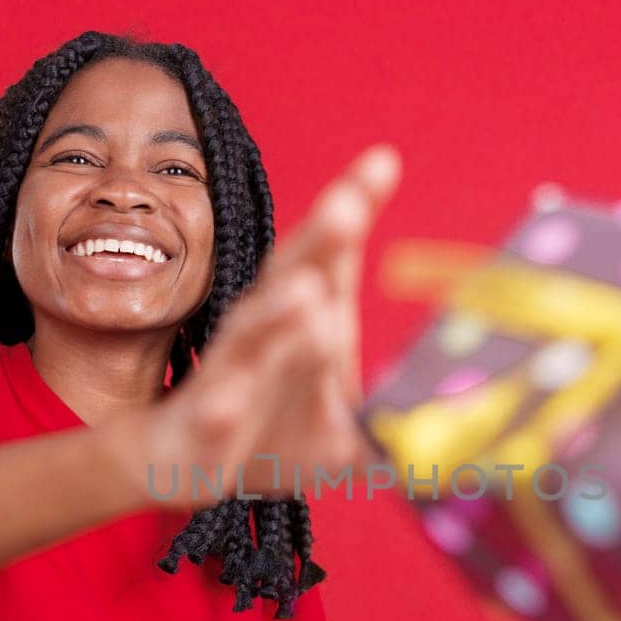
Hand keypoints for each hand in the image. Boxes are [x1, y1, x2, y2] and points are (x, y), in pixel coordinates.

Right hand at [147, 144, 401, 505]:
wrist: (180, 459)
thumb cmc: (269, 419)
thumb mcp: (332, 401)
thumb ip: (378, 385)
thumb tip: (440, 384)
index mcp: (297, 316)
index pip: (327, 255)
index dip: (351, 206)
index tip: (382, 162)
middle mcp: (262, 335)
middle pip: (290, 279)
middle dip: (319, 244)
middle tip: (349, 207)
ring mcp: (229, 380)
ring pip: (251, 342)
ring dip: (277, 317)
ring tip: (306, 295)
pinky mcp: (204, 429)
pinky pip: (214, 419)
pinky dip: (220, 411)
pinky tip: (228, 409)